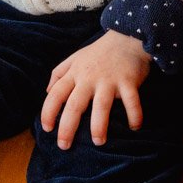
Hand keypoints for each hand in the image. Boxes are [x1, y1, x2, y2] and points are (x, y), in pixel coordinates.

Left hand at [41, 30, 150, 148]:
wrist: (128, 37)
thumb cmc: (99, 52)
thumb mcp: (75, 57)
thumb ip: (59, 73)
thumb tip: (47, 92)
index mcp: (75, 73)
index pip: (56, 94)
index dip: (48, 112)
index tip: (47, 128)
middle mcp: (89, 78)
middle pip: (75, 105)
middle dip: (68, 128)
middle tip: (64, 146)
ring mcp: (109, 80)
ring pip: (101, 106)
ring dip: (99, 126)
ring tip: (98, 142)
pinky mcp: (128, 81)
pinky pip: (131, 102)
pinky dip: (134, 115)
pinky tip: (135, 127)